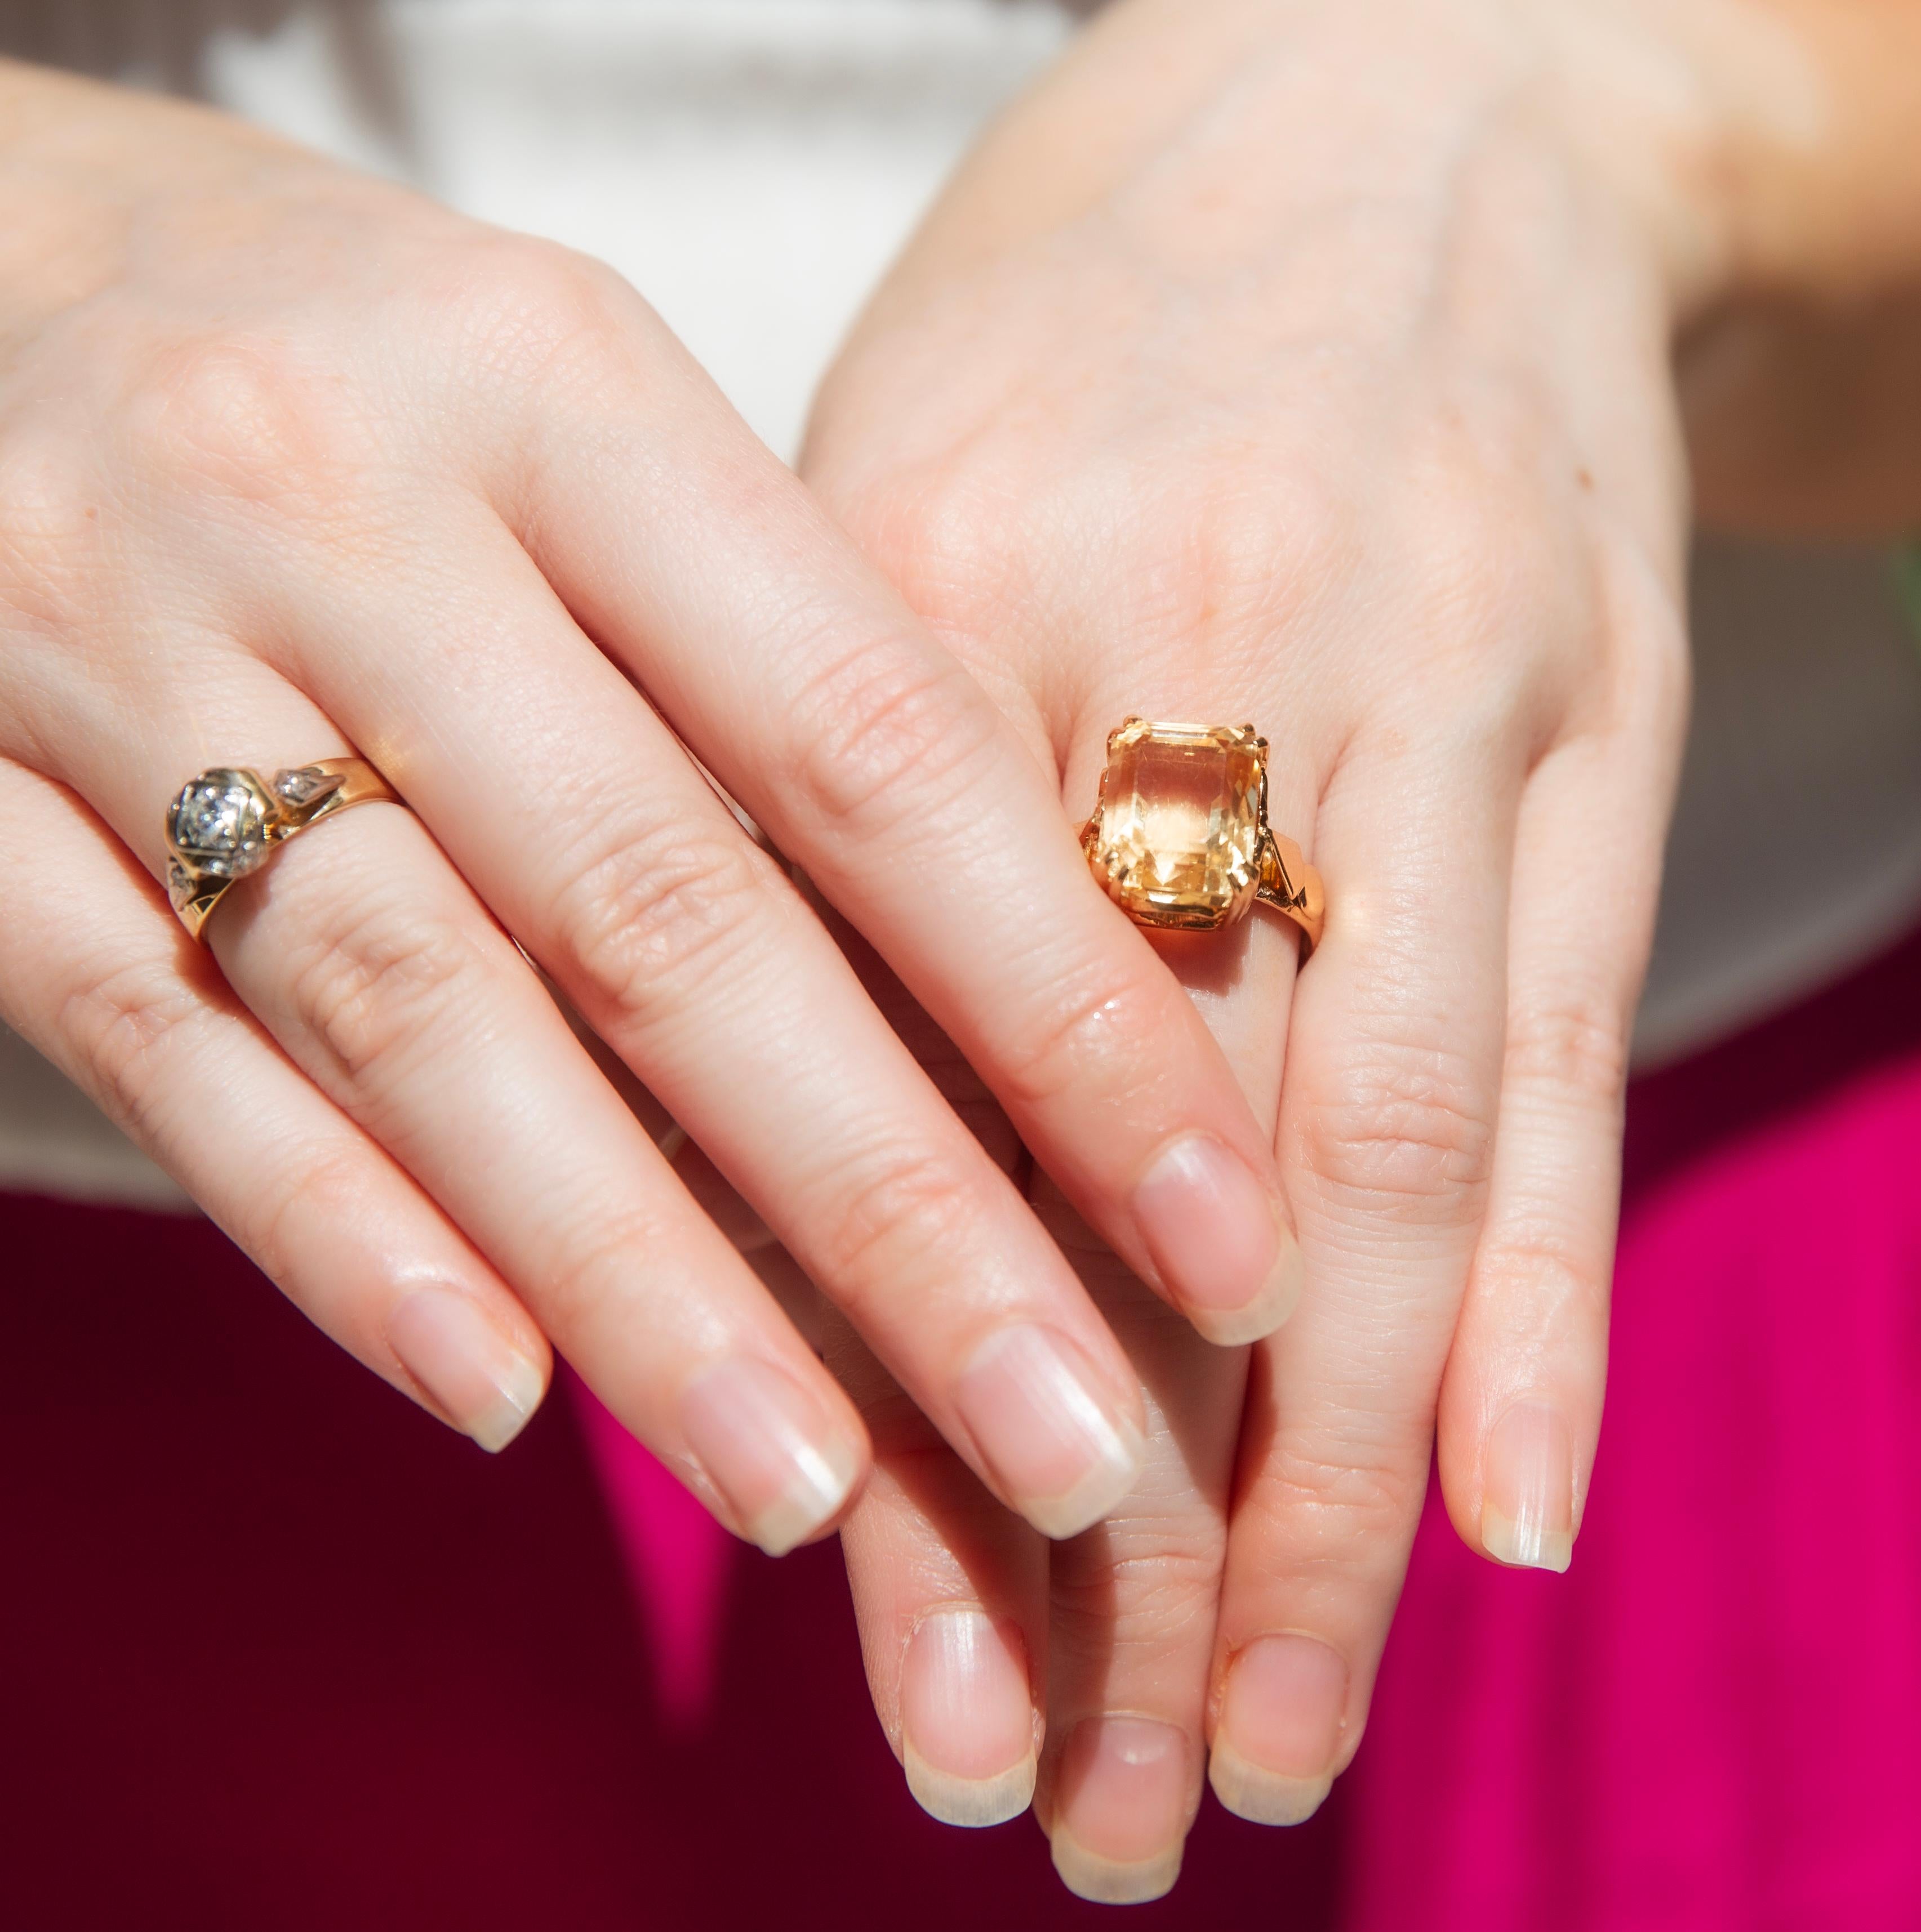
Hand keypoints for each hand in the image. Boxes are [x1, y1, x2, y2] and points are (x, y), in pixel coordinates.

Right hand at [0, 61, 1302, 1555]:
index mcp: (557, 387)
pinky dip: (337, 1230)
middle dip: (893, 1217)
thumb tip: (1018, 977)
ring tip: (821, 1489)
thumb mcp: (584, 423)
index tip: (1226, 1226)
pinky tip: (499, 1391)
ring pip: (422, 1017)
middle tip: (1075, 1450)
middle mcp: (342, 512)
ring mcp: (118, 657)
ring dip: (636, 1279)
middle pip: (670, 918)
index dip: (1066, 1009)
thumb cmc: (354, 363)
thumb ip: (776, 665)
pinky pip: (159, 1038)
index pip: (870, 741)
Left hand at [802, 0, 1729, 1894]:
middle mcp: (1182, 665)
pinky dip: (1524, 1301)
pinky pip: (1547, 1052)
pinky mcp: (1588, 721)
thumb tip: (744, 1180)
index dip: (881, 1381)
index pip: (883, 1084)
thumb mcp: (877, 512)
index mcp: (920, 613)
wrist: (1402, 94)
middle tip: (1072, 1800)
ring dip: (1327, 1488)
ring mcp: (1424, 695)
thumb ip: (812, 834)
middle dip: (1107, 1516)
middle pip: (1131, 1171)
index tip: (866, 1627)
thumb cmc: (1089, 326)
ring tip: (1263, 1741)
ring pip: (1364, 1163)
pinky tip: (1506, 1518)